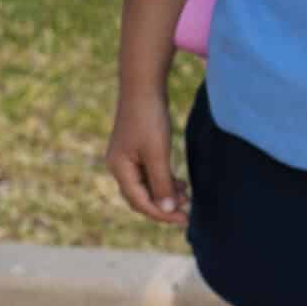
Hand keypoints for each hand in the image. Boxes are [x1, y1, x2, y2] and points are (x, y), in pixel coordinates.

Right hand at [106, 89, 187, 224]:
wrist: (142, 87)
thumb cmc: (148, 119)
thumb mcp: (157, 154)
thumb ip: (162, 183)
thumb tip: (168, 209)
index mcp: (119, 168)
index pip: (140, 202)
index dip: (162, 214)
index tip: (185, 218)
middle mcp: (119, 166)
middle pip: (140, 198)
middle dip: (163, 207)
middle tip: (187, 211)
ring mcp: (126, 158)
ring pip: (145, 187)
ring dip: (165, 194)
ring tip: (187, 196)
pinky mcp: (135, 151)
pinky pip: (148, 175)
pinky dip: (163, 182)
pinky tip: (180, 183)